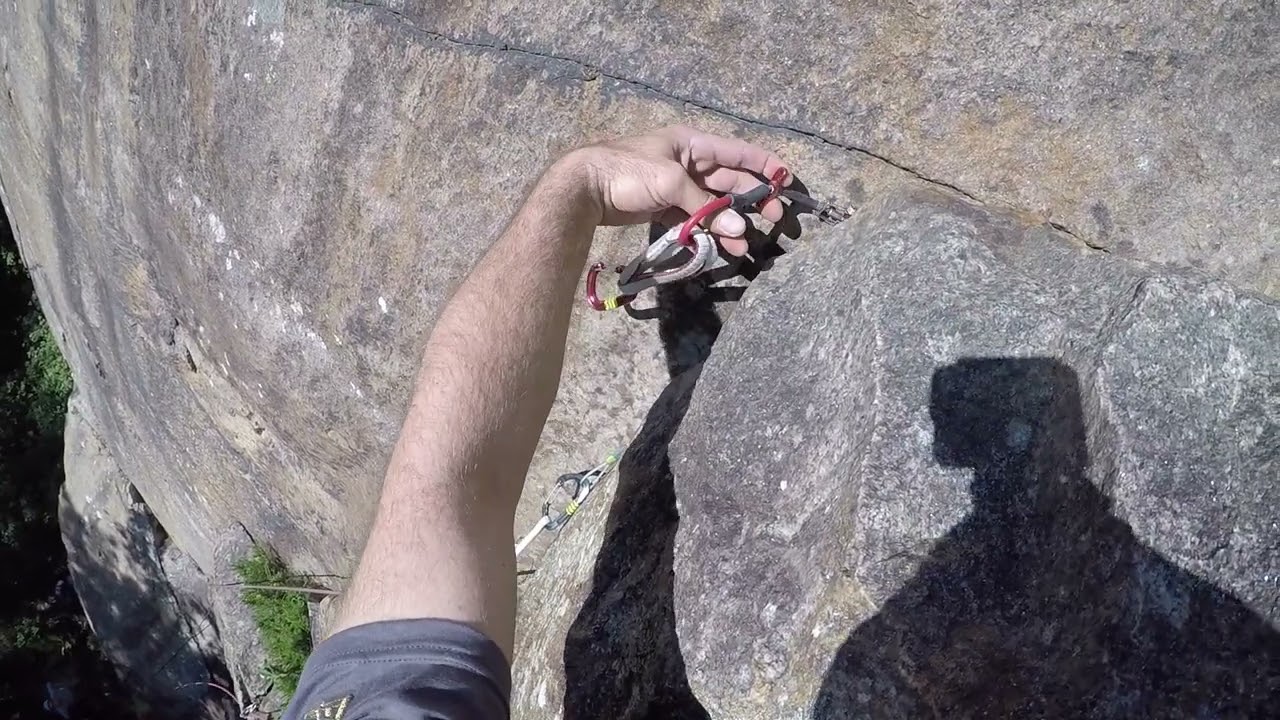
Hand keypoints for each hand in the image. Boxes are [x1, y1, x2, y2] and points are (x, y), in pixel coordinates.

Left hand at [564, 125, 791, 255]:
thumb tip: (737, 229)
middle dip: (753, 202)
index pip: (739, 152)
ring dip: (731, 223)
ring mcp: (678, 186)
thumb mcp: (670, 181)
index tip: (787, 182)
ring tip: (744, 245)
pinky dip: (708, 231)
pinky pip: (695, 218)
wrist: (585, 188)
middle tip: (774, 222)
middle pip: (730, 182)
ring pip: (714, 204)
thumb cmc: (627, 170)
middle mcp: (689, 162)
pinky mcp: (665, 206)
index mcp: (693, 143)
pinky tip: (720, 245)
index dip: (765, 166)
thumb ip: (705, 207)